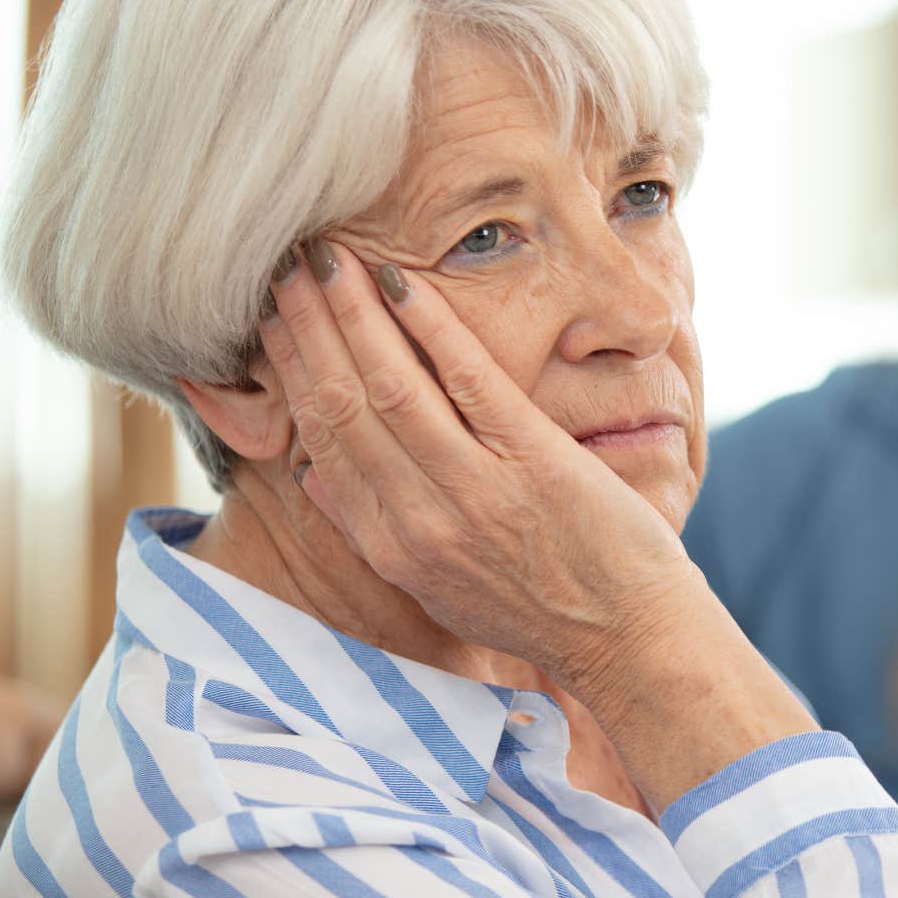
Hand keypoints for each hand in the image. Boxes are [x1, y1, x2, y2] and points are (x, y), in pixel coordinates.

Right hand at [264, 239, 696, 680]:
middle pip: (341, 406)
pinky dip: (432, 329)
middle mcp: (420, 521)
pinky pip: (472, 384)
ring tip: (328, 256)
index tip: (270, 317)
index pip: (319, 440)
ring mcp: (477, 492)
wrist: (627, 641)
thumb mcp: (436, 585)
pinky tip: (404, 282)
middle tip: (283, 264)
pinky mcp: (535, 466)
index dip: (289, 370)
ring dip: (353, 315)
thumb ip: (375, 530)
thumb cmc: (538, 608)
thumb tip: (312, 475)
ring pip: (392, 388)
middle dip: (306, 327)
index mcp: (390, 546)